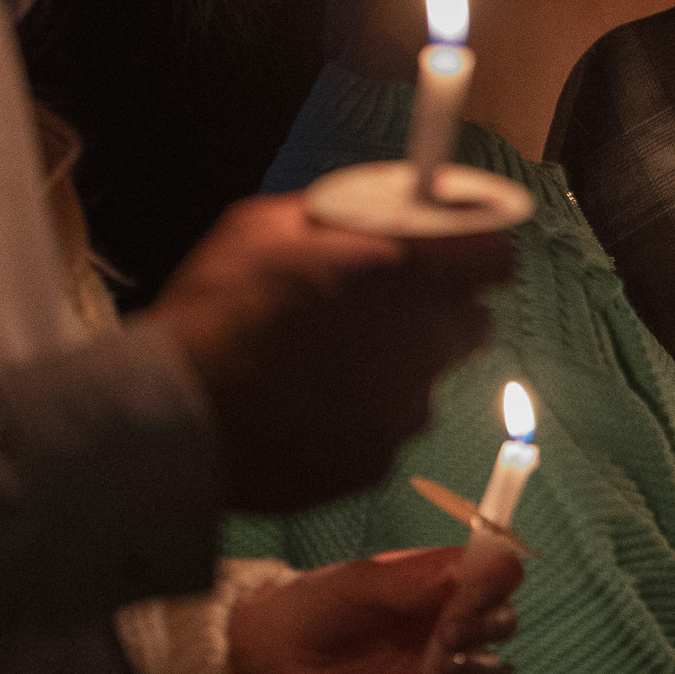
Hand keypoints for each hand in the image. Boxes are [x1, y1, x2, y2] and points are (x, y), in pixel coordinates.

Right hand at [147, 194, 516, 514]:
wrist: (179, 417)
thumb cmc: (219, 307)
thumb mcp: (267, 226)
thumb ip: (342, 218)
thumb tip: (380, 212)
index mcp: (409, 274)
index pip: (495, 258)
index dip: (475, 254)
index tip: (450, 257)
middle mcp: (425, 344)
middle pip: (469, 324)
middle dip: (436, 315)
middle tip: (377, 312)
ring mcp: (407, 411)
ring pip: (423, 384)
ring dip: (391, 372)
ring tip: (320, 371)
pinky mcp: (380, 461)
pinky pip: (383, 432)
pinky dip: (357, 421)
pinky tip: (304, 411)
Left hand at [229, 541, 522, 673]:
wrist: (275, 661)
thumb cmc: (318, 605)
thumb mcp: (365, 581)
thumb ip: (421, 579)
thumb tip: (479, 568)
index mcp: (441, 579)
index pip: (495, 574)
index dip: (500, 578)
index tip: (484, 587)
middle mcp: (448, 618)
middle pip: (503, 619)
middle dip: (491, 622)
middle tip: (455, 627)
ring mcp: (438, 662)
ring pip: (488, 664)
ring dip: (474, 661)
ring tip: (441, 659)